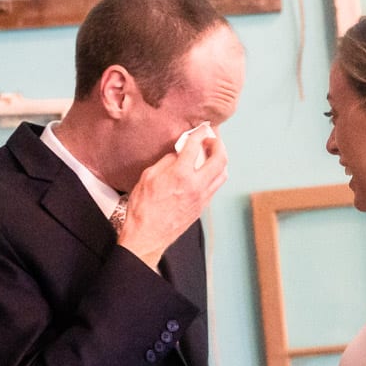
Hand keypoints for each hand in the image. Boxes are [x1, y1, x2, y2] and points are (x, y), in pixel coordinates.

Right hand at [117, 123, 226, 267]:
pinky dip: (215, 174)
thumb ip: (166, 162)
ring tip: (212, 153)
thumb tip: (178, 154)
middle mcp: (196, 185)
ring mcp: (202, 198)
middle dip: (218, 143)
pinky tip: (206, 172)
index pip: (196, 146)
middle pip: (220, 158)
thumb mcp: (148, 177)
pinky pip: (215, 187)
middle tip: (212, 138)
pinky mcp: (201, 208)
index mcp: (181, 174)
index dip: (199, 132)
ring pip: (222, 174)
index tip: (201, 128)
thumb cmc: (142, 209)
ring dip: (220, 160)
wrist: (147, 237)